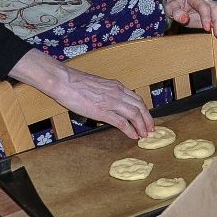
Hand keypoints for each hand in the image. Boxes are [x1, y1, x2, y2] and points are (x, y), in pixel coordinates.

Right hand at [11, 50, 153, 139]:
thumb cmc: (76, 83)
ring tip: (145, 134)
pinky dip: (130, 130)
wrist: (64, 81)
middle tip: (151, 128)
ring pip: (134, 114)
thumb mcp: (98, 85)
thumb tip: (111, 103)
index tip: (147, 118)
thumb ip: (108, 93)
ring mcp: (111, 102)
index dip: (144, 110)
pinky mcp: (102, 112)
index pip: (137, 98)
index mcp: (117, 86)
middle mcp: (118, 93)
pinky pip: (121, 122)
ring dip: (142, 125)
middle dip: (148, 118)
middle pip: (140, 106)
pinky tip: (133, 135)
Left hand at [165, 0, 216, 42]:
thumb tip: (184, 18)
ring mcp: (212, 5)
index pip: (204, 6)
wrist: (181, 2)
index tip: (207, 29)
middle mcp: (206, 0)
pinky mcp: (215, 12)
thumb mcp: (171, 8)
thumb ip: (176, 12)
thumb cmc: (176, 5)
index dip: (207, 17)